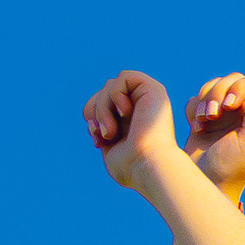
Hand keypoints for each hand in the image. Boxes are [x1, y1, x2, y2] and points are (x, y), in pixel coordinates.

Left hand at [84, 71, 177, 189]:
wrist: (148, 168)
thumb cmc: (130, 166)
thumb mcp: (109, 145)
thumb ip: (103, 127)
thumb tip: (91, 116)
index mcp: (132, 118)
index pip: (101, 101)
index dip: (92, 115)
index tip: (96, 137)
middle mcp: (141, 105)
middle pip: (104, 90)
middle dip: (95, 110)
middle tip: (101, 133)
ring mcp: (149, 96)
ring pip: (110, 84)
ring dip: (102, 108)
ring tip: (110, 132)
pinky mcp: (154, 89)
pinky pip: (124, 77)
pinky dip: (116, 94)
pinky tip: (124, 113)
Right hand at [190, 73, 244, 193]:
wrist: (203, 183)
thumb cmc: (230, 166)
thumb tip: (242, 97)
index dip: (241, 87)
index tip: (229, 106)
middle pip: (234, 79)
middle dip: (219, 93)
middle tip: (212, 116)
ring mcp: (224, 114)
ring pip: (214, 85)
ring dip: (205, 100)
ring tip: (202, 122)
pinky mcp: (204, 118)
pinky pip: (198, 98)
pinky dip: (194, 109)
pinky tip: (196, 128)